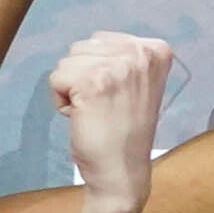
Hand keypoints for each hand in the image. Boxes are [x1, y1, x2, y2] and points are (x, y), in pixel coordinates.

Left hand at [51, 29, 176, 208]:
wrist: (122, 172)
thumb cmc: (125, 131)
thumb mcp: (137, 83)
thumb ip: (122, 58)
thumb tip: (91, 44)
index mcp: (156, 50)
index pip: (102, 40)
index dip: (99, 69)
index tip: (117, 96)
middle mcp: (140, 53)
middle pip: (83, 47)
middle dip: (83, 76)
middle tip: (103, 106)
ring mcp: (117, 66)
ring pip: (67, 61)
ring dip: (71, 88)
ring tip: (93, 111)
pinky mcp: (93, 81)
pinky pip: (56, 78)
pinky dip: (60, 101)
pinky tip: (81, 117)